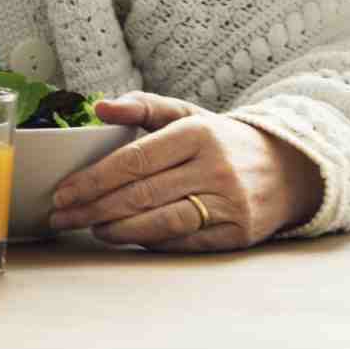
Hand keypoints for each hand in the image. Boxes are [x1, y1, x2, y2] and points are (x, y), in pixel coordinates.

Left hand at [46, 92, 324, 250]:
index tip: (64, 191)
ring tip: (90, 229)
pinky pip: (184, 242)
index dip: (94, 178)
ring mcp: (229, 203)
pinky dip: (150, 241)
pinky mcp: (237, 233)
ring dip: (118, 228)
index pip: (135, 159)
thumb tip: (99, 108)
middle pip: (142, 193)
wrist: (288, 169)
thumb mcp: (186, 115)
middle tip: (61, 216)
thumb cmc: (220, 141)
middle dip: (94, 207)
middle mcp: (215, 168)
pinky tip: (125, 237)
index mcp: (198, 134)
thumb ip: (142, 106)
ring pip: (162, 221)